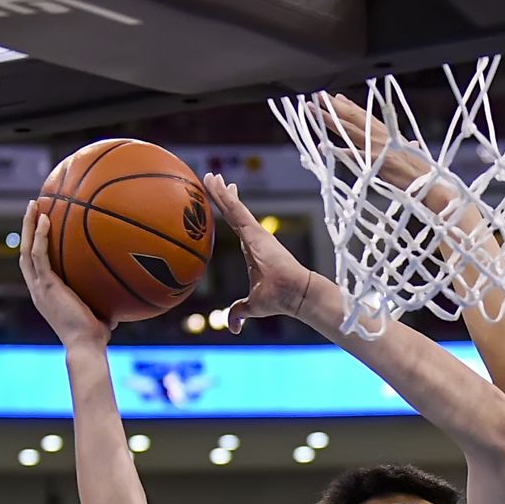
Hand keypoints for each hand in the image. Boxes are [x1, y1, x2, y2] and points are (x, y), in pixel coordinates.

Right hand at [19, 201, 113, 350]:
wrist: (87, 347)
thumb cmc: (96, 336)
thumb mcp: (100, 312)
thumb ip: (105, 299)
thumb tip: (123, 292)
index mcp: (46, 294)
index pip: (35, 265)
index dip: (35, 245)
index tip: (42, 227)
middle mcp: (38, 289)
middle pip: (25, 251)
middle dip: (27, 228)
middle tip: (34, 207)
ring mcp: (39, 287)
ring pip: (26, 248)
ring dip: (28, 225)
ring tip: (34, 204)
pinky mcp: (46, 285)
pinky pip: (38, 254)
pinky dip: (39, 236)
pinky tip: (45, 219)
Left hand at [203, 173, 312, 330]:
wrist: (295, 294)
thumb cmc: (279, 299)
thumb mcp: (252, 306)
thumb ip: (239, 312)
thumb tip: (233, 327)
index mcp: (254, 250)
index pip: (239, 227)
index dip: (232, 212)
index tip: (227, 198)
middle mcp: (255, 238)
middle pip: (235, 212)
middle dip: (225, 195)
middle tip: (216, 180)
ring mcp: (255, 233)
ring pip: (233, 207)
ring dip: (220, 191)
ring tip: (209, 176)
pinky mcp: (254, 231)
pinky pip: (235, 209)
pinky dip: (224, 196)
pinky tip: (214, 183)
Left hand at [320, 93, 457, 215]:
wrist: (432, 185)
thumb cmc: (424, 173)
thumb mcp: (415, 153)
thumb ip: (408, 146)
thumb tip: (412, 142)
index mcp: (389, 134)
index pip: (365, 116)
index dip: (350, 106)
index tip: (335, 97)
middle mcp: (381, 136)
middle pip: (353, 117)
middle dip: (333, 106)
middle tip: (316, 96)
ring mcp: (378, 148)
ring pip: (349, 130)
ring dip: (329, 120)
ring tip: (313, 111)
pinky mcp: (376, 162)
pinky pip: (353, 155)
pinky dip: (339, 151)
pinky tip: (324, 146)